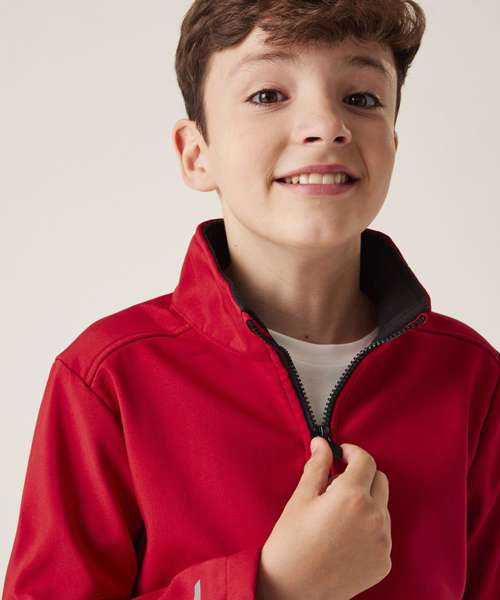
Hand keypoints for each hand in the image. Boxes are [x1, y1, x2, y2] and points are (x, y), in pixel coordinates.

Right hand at [256, 438, 391, 599]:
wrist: (293, 591)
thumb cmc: (291, 542)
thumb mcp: (301, 498)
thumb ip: (317, 466)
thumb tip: (322, 444)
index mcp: (353, 496)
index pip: (366, 460)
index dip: (352, 452)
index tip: (340, 455)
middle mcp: (374, 517)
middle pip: (380, 480)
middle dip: (361, 475)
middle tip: (336, 483)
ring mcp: (382, 542)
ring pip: (382, 506)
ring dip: (366, 501)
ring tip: (337, 514)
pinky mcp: (384, 562)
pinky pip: (382, 533)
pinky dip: (368, 527)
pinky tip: (344, 535)